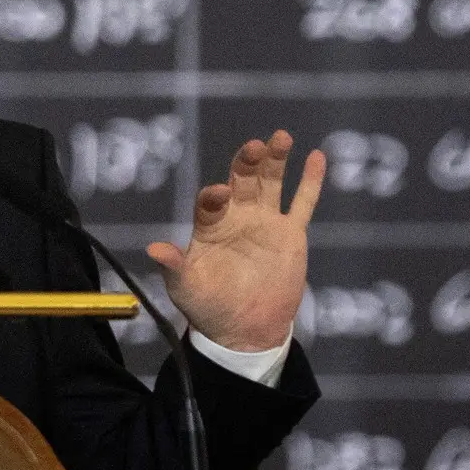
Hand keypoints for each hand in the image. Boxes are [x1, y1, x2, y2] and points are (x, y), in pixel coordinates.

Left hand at [145, 130, 323, 352]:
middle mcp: (238, 216)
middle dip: (246, 163)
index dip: (214, 196)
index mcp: (210, 225)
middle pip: (242, 181)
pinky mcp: (291, 235)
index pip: (210, 201)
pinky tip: (316, 157)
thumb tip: (153, 249)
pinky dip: (310, 182)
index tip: (219, 193)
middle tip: (254, 146)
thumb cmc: (209, 307)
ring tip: (280, 138)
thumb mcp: (186, 288)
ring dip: (275, 160)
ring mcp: (265, 222)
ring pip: (271, 183)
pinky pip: (302, 204)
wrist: (245, 331)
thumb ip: (174, 266)